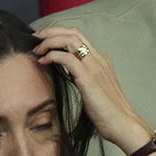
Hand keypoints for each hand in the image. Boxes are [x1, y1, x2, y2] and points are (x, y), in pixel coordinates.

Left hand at [33, 27, 152, 153]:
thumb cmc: (104, 111)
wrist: (121, 124)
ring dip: (49, 42)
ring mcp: (95, 67)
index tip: (41, 39)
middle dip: (50, 32)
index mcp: (99, 60)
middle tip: (35, 40)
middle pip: (73, 33)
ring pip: (70, 40)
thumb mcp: (91, 88)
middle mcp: (98, 59)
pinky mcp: (88, 78)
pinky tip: (43, 62)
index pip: (78, 36)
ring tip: (37, 51)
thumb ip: (79, 76)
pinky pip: (67, 58)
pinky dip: (52, 55)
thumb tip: (61, 73)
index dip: (57, 33)